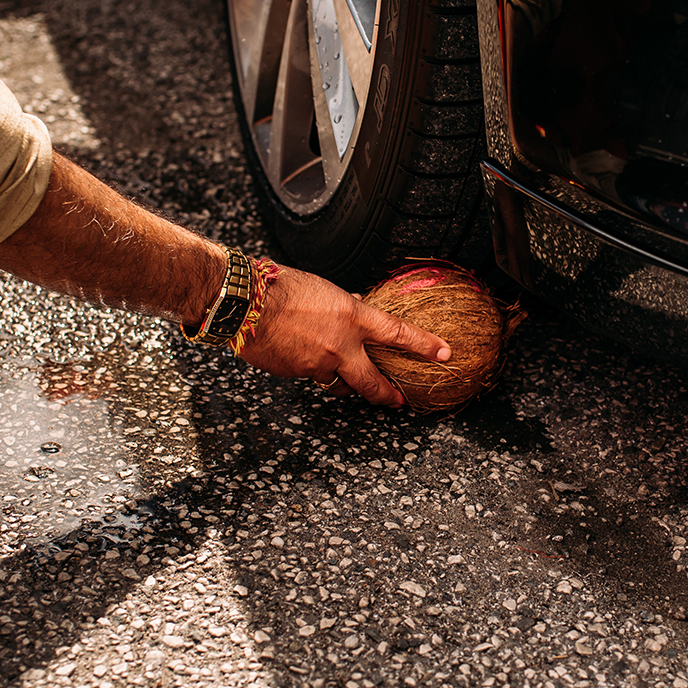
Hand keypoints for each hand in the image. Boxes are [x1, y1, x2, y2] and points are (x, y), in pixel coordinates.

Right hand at [237, 266, 450, 406]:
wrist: (244, 303)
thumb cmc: (280, 287)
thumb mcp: (324, 289)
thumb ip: (345, 306)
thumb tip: (354, 309)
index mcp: (352, 318)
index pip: (398, 333)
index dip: (424, 345)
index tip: (443, 353)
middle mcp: (340, 345)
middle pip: (373, 382)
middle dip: (388, 395)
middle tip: (398, 400)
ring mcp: (317, 364)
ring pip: (337, 382)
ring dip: (343, 382)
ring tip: (343, 378)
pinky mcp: (295, 374)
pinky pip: (309, 375)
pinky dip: (309, 367)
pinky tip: (298, 353)